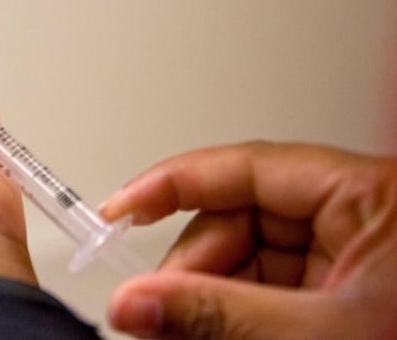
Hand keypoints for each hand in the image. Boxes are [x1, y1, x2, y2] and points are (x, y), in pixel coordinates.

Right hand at [100, 141, 396, 338]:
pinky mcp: (343, 286)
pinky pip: (268, 283)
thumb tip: (136, 301)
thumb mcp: (315, 333)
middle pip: (240, 214)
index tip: (120, 209)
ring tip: (185, 329)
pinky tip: (218, 331)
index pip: (245, 166)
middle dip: (194, 264)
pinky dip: (237, 309)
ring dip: (211, 293)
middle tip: (156, 309)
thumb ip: (217, 315)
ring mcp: (348, 251)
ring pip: (248, 253)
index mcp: (368, 196)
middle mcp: (356, 214)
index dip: (171, 183)